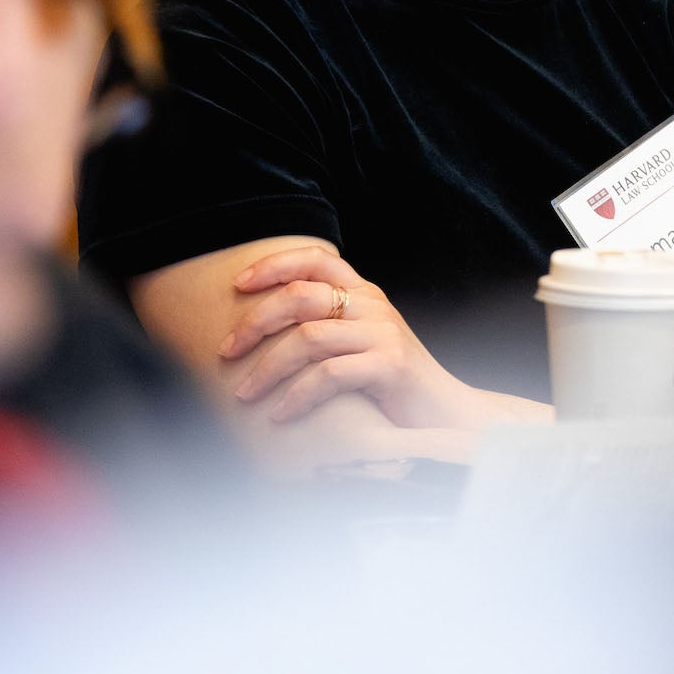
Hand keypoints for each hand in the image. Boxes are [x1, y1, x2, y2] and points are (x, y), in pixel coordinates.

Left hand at [217, 246, 500, 429]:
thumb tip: (261, 329)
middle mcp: (373, 305)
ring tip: (244, 394)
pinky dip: (296, 396)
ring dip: (267, 368)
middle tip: (226, 352)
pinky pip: (329, 374)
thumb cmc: (392, 385)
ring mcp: (384, 333)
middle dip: (255, 323)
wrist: (446, 416)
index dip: (274, 264)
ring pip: (308, 337)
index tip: (237, 284)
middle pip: (300, 296)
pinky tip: (279, 415)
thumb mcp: (361, 343)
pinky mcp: (391, 365)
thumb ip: (328, 327)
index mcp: (364, 293)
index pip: (316, 257)